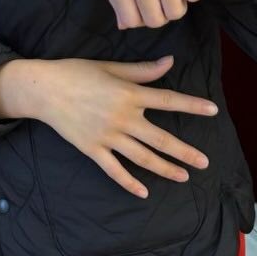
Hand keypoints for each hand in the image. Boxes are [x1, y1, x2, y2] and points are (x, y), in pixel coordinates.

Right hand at [33, 55, 216, 197]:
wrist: (43, 89)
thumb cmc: (76, 72)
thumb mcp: (110, 67)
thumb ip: (142, 70)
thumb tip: (169, 62)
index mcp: (128, 93)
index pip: (167, 100)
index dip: (192, 105)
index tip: (213, 110)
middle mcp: (122, 117)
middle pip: (160, 138)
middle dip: (184, 151)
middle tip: (204, 162)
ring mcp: (107, 136)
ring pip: (142, 157)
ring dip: (165, 168)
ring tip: (184, 176)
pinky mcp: (93, 149)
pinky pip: (114, 170)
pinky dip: (129, 182)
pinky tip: (144, 192)